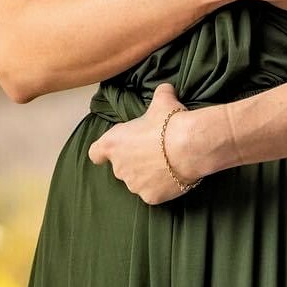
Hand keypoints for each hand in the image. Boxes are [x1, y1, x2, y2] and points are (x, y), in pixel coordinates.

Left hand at [88, 82, 200, 204]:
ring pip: (137, 181)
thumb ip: (159, 94)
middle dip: (134, 161)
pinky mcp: (150, 197)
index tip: (116, 148)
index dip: (104, 152)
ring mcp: (134, 185)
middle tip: (154, 150)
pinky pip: (152, 193)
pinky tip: (173, 176)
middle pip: (120, 167)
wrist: (190, 146)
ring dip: (147, 175)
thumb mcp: (163, 100)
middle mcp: (118, 167)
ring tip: (167, 163)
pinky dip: (161, 187)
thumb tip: (166, 88)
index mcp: (113, 144)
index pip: (96, 153)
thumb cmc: (170, 121)